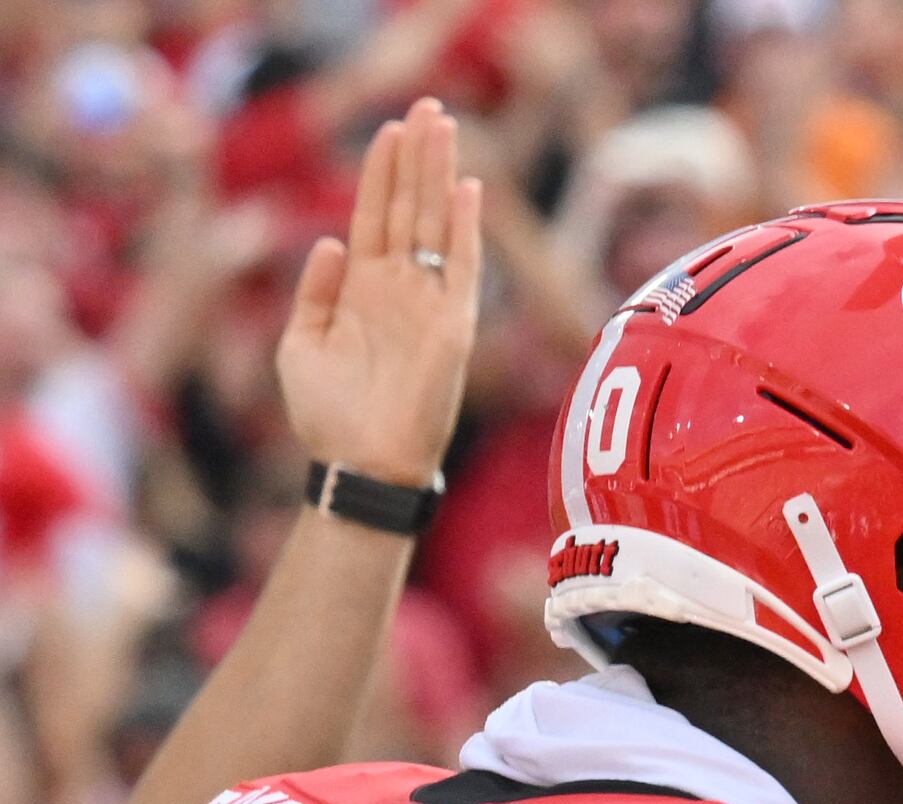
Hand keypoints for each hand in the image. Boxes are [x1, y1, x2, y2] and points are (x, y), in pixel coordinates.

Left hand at [279, 97, 482, 489]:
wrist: (359, 464)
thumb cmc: (326, 415)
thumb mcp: (301, 343)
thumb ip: (315, 291)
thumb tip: (328, 240)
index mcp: (364, 290)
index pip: (377, 215)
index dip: (381, 171)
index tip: (389, 127)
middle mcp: (401, 290)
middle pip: (411, 208)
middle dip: (417, 157)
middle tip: (427, 105)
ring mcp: (429, 307)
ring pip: (437, 225)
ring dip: (439, 175)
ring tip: (443, 125)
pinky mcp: (452, 330)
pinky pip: (464, 269)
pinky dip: (466, 230)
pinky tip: (467, 190)